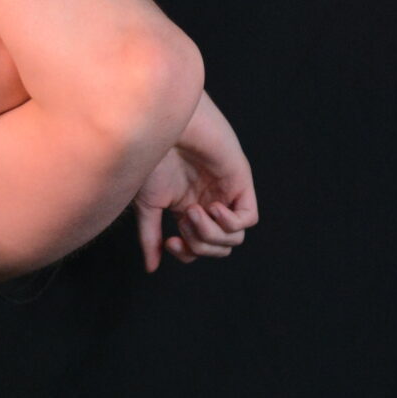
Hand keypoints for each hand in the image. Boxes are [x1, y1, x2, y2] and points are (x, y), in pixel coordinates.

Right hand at [133, 88, 257, 271]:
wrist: (165, 128)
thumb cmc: (152, 159)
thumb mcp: (148, 206)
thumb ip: (150, 238)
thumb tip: (152, 268)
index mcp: (187, 209)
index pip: (198, 248)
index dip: (187, 253)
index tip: (170, 240)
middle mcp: (208, 203)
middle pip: (218, 248)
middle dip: (200, 244)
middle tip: (184, 220)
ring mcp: (226, 194)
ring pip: (234, 238)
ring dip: (211, 233)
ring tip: (194, 211)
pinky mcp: (240, 183)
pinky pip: (248, 219)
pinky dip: (230, 221)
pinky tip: (212, 206)